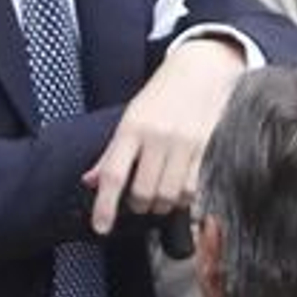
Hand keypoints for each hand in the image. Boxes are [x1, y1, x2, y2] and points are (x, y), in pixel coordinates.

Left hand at [81, 37, 244, 233]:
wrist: (199, 69)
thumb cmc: (161, 96)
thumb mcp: (129, 118)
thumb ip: (111, 153)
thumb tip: (91, 182)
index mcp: (131, 128)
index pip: (112, 174)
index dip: (105, 206)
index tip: (100, 226)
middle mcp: (156, 137)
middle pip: (142, 192)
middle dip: (138, 206)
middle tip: (137, 200)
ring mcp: (183, 143)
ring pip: (168, 196)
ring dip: (160, 205)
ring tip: (158, 196)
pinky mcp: (205, 148)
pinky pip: (192, 189)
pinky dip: (183, 199)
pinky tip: (178, 190)